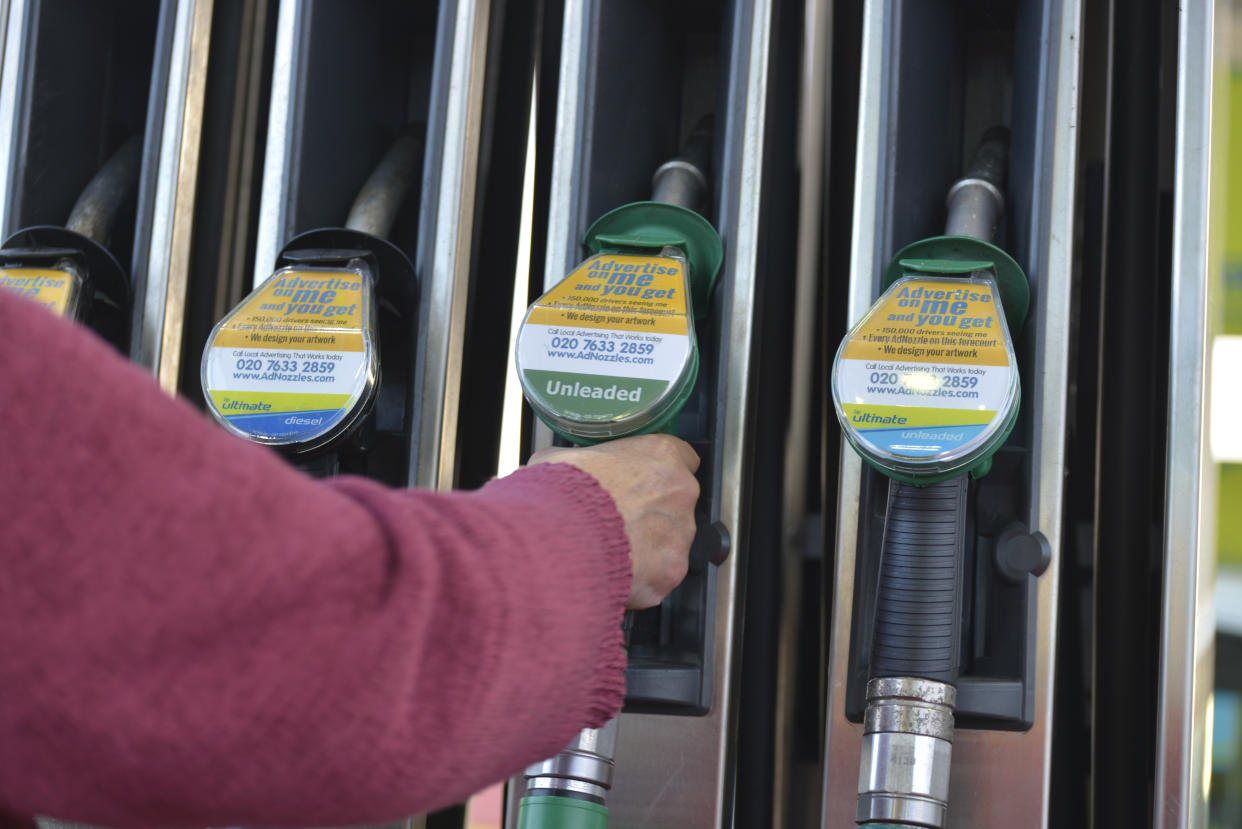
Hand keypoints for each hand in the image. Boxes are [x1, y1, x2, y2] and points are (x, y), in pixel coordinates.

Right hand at [528, 434, 699, 608]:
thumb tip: (569, 468)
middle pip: (677, 504)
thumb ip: (582, 462)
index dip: (657, 473)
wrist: (558, 538)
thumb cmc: (563, 494)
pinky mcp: (672, 570)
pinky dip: (640, 578)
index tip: (641, 482)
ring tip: (610, 550)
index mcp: (662, 455)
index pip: (682, 458)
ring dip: (647, 548)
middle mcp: (681, 491)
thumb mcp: (562, 460)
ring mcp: (680, 533)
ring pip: (670, 542)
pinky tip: (612, 572)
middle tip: (618, 522)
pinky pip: (659, 575)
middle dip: (652, 514)